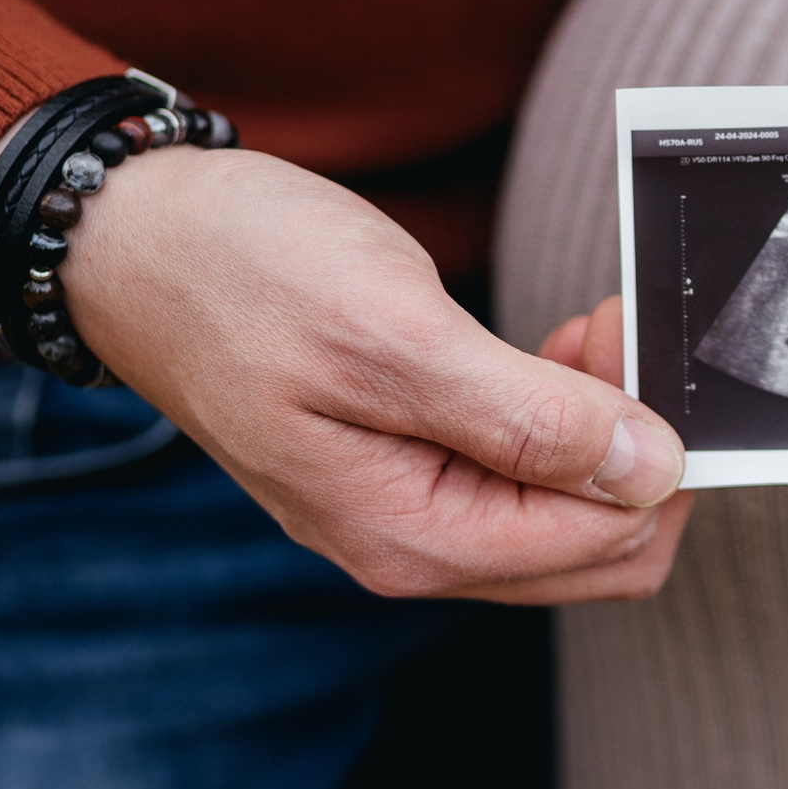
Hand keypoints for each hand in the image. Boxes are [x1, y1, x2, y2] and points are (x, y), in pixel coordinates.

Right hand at [65, 147, 688, 602]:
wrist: (138, 241)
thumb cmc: (245, 272)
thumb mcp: (393, 332)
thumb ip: (526, 415)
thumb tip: (647, 470)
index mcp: (411, 537)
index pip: (602, 544)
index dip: (649, 448)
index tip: (632, 337)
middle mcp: (412, 546)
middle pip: (595, 547)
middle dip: (637, 449)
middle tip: (617, 329)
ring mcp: (405, 509)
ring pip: (564, 510)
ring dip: (602, 426)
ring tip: (589, 325)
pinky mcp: (404, 463)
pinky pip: (518, 474)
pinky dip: (558, 415)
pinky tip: (555, 347)